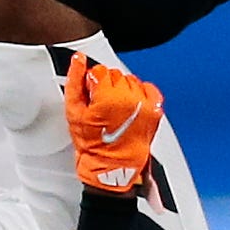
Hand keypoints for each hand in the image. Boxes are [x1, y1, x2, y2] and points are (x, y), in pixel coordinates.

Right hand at [64, 54, 162, 192]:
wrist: (112, 169)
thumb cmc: (93, 146)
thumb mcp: (74, 112)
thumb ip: (74, 81)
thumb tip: (78, 60)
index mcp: (108, 97)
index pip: (99, 71)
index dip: (92, 84)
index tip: (92, 98)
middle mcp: (130, 98)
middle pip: (115, 75)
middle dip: (107, 87)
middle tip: (102, 108)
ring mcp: (144, 104)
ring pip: (131, 80)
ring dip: (123, 91)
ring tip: (116, 111)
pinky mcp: (155, 110)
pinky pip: (148, 89)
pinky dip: (140, 95)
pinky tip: (131, 108)